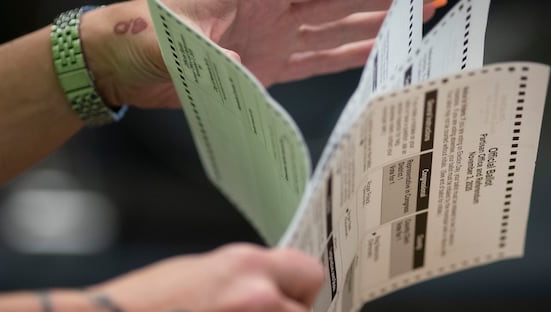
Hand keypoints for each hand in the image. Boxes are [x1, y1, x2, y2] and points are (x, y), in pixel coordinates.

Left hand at [81, 0, 438, 108]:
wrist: (122, 60)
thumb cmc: (142, 33)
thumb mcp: (180, 33)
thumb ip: (218, 50)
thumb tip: (245, 65)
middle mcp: (274, 7)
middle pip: (343, 0)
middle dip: (386, 1)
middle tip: (428, 1)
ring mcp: (275, 35)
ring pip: (337, 26)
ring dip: (376, 24)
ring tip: (413, 23)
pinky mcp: (269, 63)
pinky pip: (318, 57)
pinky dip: (347, 55)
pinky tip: (374, 53)